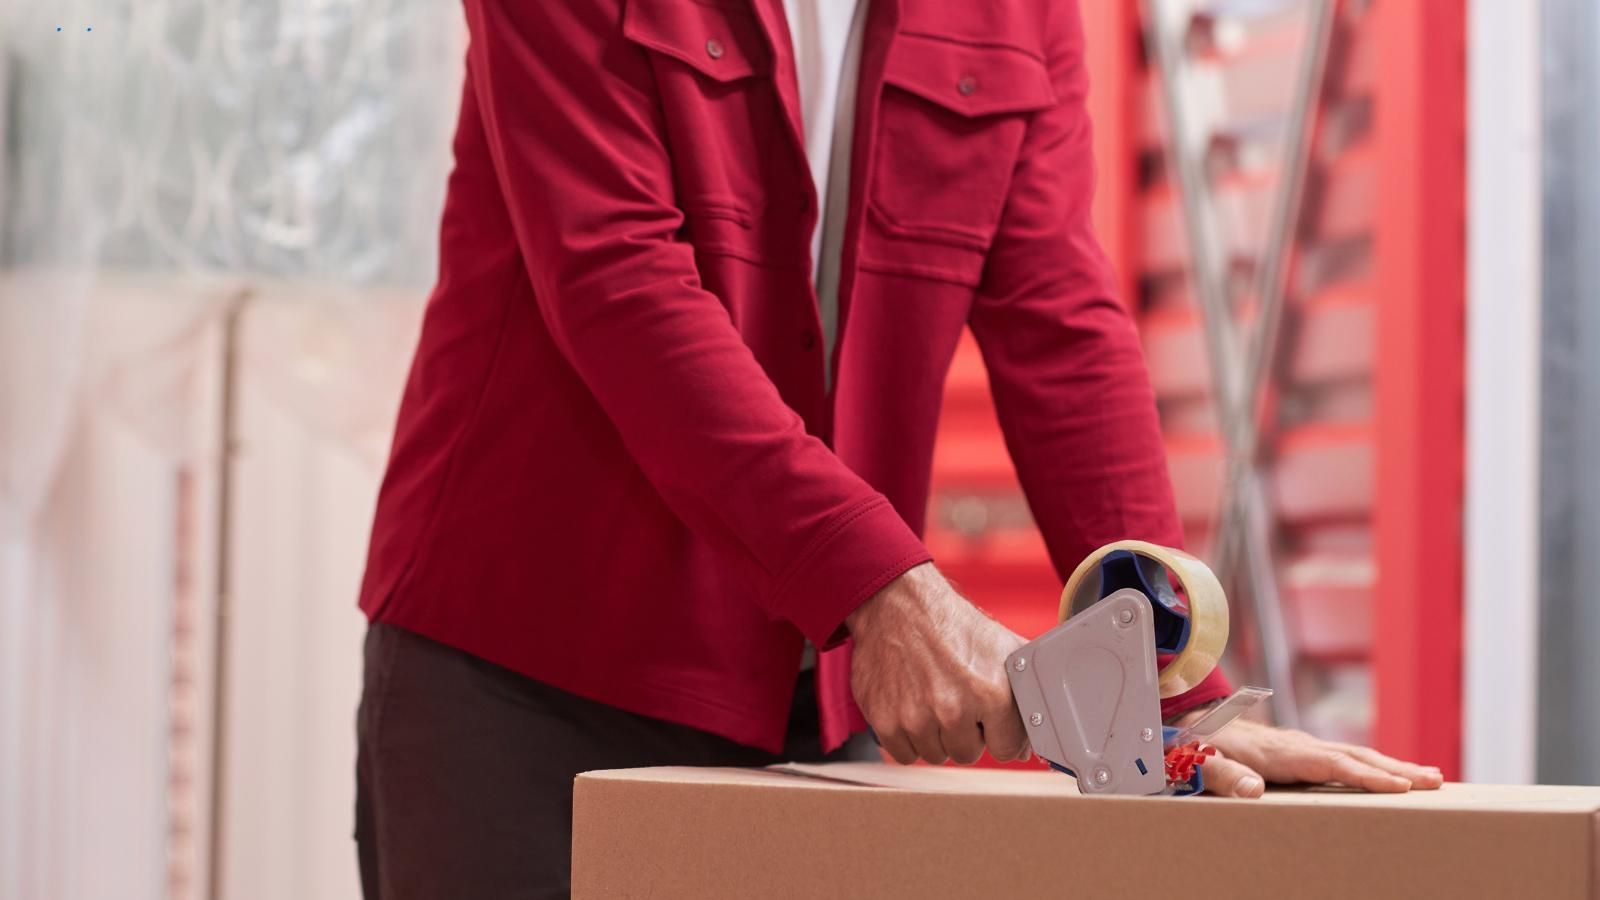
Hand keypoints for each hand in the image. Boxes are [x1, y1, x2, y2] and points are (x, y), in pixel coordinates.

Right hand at [845, 563, 1029, 765]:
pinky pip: (903, 754)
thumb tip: (1029, 745)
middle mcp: (953, 709)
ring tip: (931, 699)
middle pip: (968, 754)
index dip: (998, 733)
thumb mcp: (1003, 648)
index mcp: (991, 693)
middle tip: (956, 701)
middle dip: (965, 733)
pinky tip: (910, 707)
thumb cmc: (952, 626)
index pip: (1006, 750)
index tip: (987, 718)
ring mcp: (916, 718)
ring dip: (935, 736)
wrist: (899, 607)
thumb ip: (1026, 694)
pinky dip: (906, 737)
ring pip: (935, 755)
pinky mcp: (885, 720)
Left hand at [1186, 715, 1444, 797]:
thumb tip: (1252, 790)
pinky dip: (1375, 766)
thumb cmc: (1197, 747)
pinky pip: (1346, 759)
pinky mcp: (1304, 752)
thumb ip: (1224, 775)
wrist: (1193, 724)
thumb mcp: (1202, 761)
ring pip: (1355, 755)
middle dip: (1395, 768)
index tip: (1398, 786)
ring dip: (1393, 766)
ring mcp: (1303, 746)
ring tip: (1431, 778)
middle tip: (1434, 781)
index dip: (1363, 775)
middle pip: (1353, 755)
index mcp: (1278, 751)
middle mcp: (1297, 745)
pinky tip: (1395, 776)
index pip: (1329, 763)